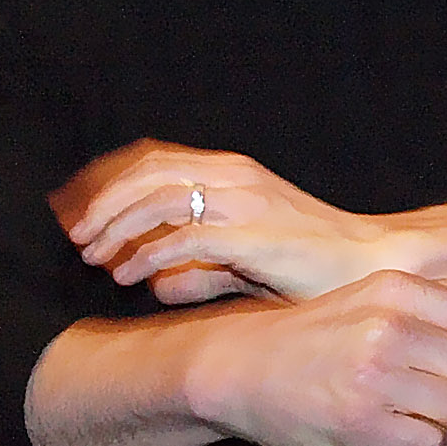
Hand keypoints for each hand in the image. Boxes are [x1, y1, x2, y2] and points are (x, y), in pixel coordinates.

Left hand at [54, 140, 398, 303]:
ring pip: (157, 201)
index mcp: (232, 171)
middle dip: (103, 205)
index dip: (110, 183)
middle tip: (78, 239)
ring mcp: (242, 202)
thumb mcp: (243, 264)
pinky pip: (183, 237)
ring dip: (117, 229)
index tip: (81, 213)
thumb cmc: (310, 268)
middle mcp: (233, 176)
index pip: (154, 161)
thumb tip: (157, 284)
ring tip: (95, 259)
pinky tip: (129, 276)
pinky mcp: (250, 234)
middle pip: (147, 175)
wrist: (368, 266)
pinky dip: (147, 255)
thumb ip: (201, 270)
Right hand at [188, 271, 446, 445]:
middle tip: (423, 390)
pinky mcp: (362, 424)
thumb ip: (434, 300)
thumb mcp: (369, 297)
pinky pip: (433, 444)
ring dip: (439, 417)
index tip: (442, 356)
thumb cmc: (310, 335)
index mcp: (393, 289)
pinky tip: (399, 435)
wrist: (237, 368)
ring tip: (406, 411)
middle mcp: (388, 328)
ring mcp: (374, 377)